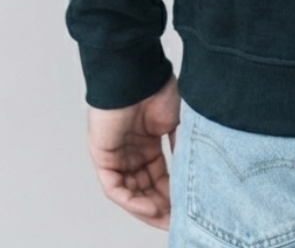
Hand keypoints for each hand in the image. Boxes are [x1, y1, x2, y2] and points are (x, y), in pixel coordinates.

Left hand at [86, 73, 180, 228]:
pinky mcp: (102, 156)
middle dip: (162, 207)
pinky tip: (148, 207)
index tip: (187, 209)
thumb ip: (182, 148)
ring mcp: (116, 155)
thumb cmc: (157, 88)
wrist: (137, 73)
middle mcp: (131, 152)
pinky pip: (114, 187)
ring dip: (147, 208)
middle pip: (145, 189)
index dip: (173, 194)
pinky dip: (131, 200)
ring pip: (130, 192)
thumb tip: (191, 174)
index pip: (160, 177)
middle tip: (177, 221)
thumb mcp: (178, 122)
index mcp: (149, 143)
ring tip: (165, 218)